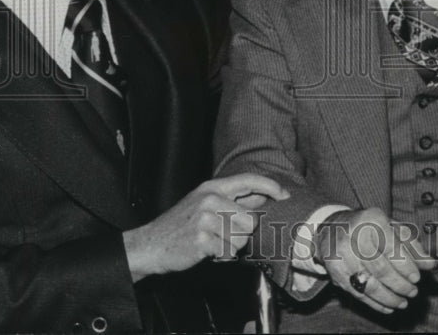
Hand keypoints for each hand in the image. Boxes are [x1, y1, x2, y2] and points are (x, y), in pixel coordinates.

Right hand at [123, 173, 289, 281]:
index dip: (271, 186)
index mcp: (213, 187)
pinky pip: (227, 253)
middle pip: (251, 220)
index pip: (250, 180)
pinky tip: (206, 251)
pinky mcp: (202, 240)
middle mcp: (210, 199)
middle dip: (242, 233)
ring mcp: (205, 219)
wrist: (151, 244)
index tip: (286, 195)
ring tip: (213, 242)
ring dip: (231, 246)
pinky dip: (220, 257)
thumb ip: (234, 199)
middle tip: (223, 235)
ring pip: (241, 238)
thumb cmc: (183, 224)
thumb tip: (264, 195)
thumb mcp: (205, 203)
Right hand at [315, 208, 437, 314]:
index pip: (392, 247)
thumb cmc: (371, 228)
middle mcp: (353, 235)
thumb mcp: (392, 228)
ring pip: (369, 283)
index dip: (406, 266)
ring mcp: (341, 254)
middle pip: (380, 268)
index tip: (417, 278)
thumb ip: (413, 246)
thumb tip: (433, 264)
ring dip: (389, 297)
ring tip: (403, 302)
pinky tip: (388, 306)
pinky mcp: (335, 271)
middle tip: (413, 292)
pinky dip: (375, 303)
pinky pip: (357, 292)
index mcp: (371, 219)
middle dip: (399, 284)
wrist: (332, 228)